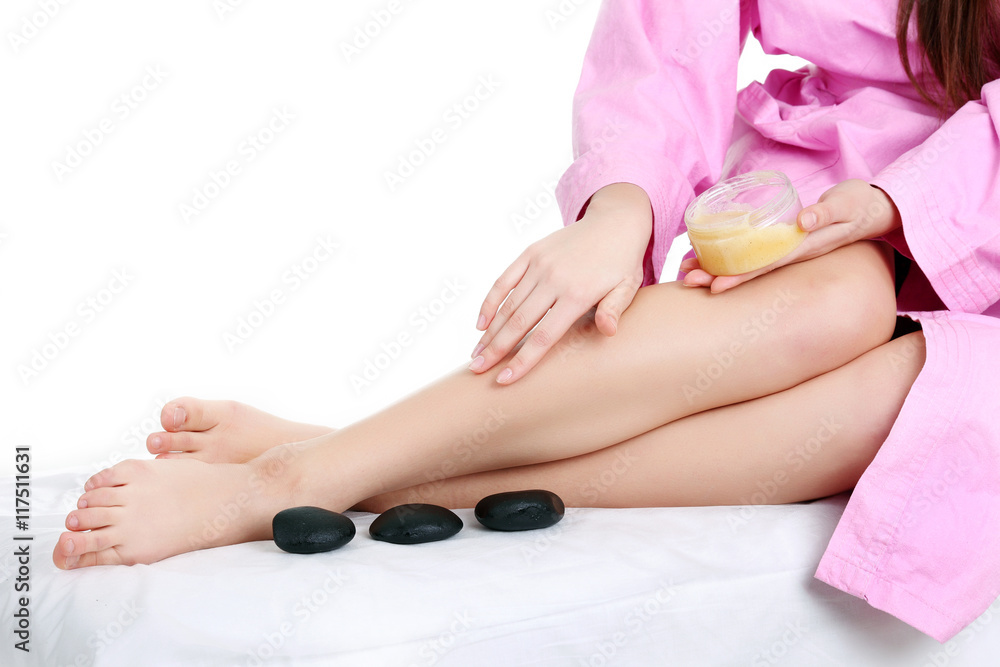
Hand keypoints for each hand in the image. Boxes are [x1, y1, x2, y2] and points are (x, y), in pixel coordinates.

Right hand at [470, 183, 651, 383]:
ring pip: (508, 305)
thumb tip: (608, 331)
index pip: (544, 335)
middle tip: (477, 370)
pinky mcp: (531, 253)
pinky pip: (504, 280)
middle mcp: (554, 280)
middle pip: (518, 322)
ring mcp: (539, 265)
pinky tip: (480, 324)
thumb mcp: (628, 286)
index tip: (505, 380)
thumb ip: (615, 309)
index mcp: (577, 294)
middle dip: (496, 349)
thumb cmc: (622, 262)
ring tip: (476, 354)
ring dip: (489, 331)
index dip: (523, 360)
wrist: (614, 221)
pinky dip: (490, 302)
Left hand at [681, 179, 901, 292]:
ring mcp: (788, 249)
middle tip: (685, 280)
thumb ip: (825, 212)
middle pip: (749, 269)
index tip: (712, 287)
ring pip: (749, 263)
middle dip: (717, 275)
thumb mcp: (845, 205)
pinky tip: (710, 258)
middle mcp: (791, 252)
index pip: (764, 265)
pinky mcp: (786, 241)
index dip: (738, 276)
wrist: (874, 209)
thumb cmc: (858, 205)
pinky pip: (755, 253)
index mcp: (803, 247)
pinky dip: (732, 256)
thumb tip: (804, 221)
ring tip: (687, 272)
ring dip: (718, 267)